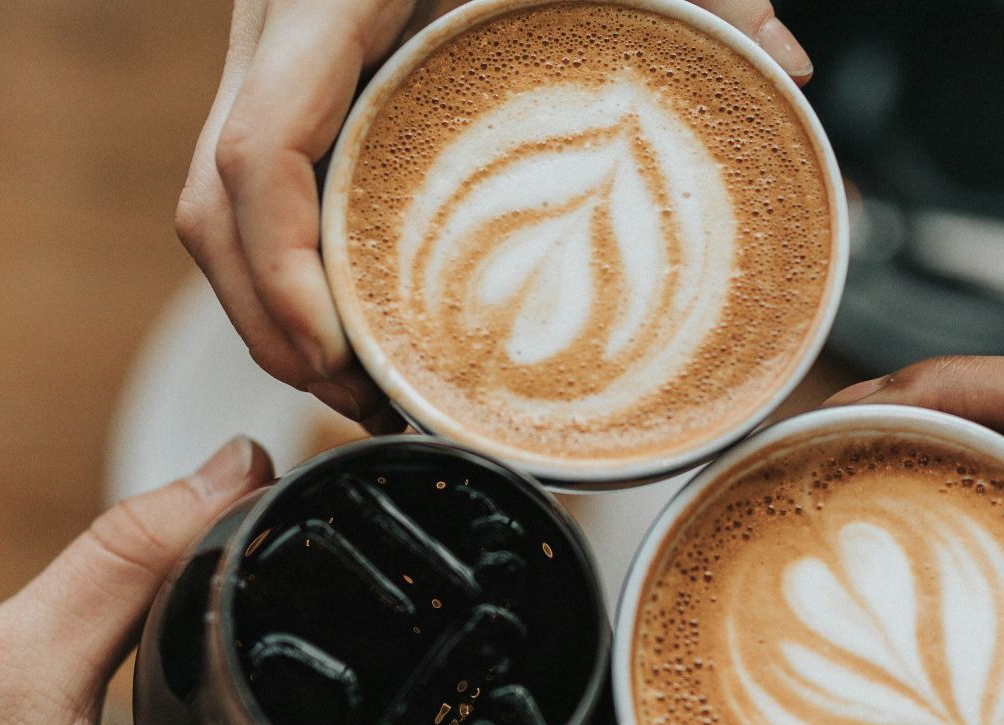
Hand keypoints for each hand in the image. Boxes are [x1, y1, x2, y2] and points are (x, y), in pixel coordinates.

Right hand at [175, 0, 812, 428]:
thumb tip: (788, 63)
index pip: (255, 151)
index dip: (279, 273)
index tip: (338, 356)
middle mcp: (276, 32)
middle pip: (215, 210)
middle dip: (278, 330)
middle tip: (371, 408)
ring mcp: (270, 65)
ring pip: (221, 215)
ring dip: (277, 316)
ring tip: (370, 392)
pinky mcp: (288, 91)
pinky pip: (252, 197)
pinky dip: (291, 274)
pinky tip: (359, 324)